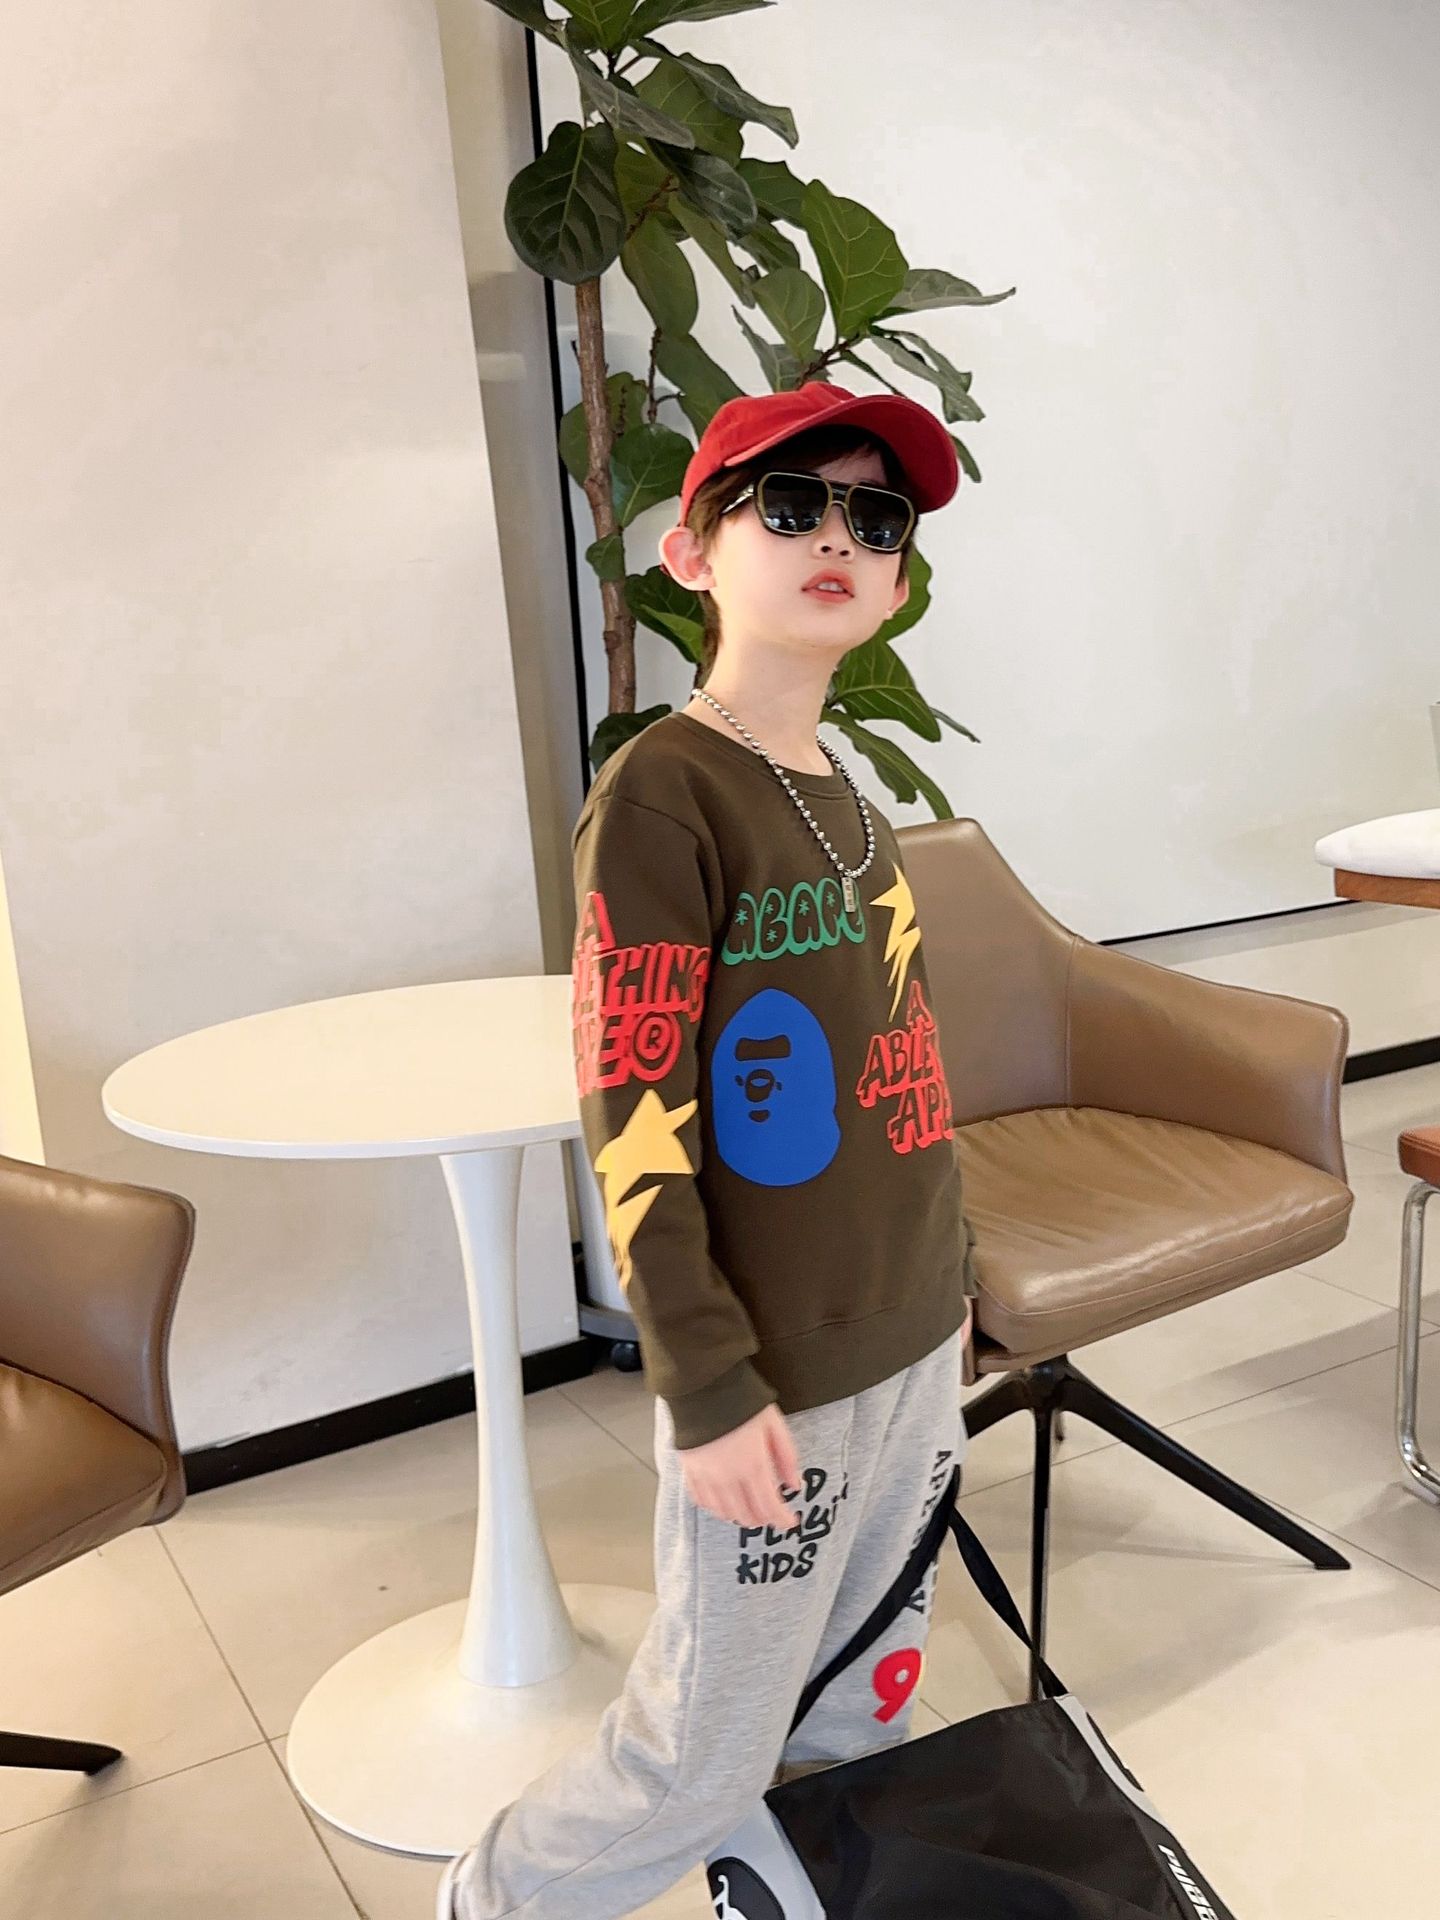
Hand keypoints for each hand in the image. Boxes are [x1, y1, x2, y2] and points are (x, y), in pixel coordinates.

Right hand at [678, 1401, 801, 1531]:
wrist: (704, 1386)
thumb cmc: (741, 1402)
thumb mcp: (775, 1425)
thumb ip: (787, 1458)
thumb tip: (795, 1485)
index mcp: (752, 1466)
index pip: (769, 1506)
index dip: (782, 1519)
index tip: (791, 1522)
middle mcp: (728, 1478)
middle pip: (747, 1515)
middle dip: (763, 1520)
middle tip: (772, 1515)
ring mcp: (706, 1477)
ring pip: (725, 1513)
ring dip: (741, 1517)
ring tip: (751, 1511)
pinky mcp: (689, 1471)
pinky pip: (702, 1502)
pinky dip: (716, 1509)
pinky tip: (724, 1504)